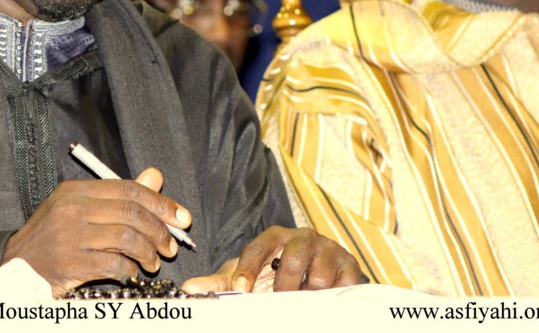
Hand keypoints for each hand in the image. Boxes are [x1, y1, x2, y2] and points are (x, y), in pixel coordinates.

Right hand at [3, 168, 191, 297]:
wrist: (18, 267)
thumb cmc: (52, 237)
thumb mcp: (80, 208)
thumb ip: (119, 194)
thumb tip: (155, 176)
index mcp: (75, 190)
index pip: (127, 188)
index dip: (159, 202)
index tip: (180, 217)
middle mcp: (72, 209)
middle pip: (130, 212)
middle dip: (159, 230)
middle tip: (170, 246)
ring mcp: (70, 236)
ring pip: (126, 237)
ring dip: (148, 252)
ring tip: (153, 262)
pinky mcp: (71, 263)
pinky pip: (114, 263)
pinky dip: (130, 269)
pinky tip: (133, 272)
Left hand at [181, 226, 363, 293]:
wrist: (319, 274)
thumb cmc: (276, 273)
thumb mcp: (249, 276)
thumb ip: (220, 283)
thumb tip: (189, 288)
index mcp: (275, 236)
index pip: (258, 248)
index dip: (248, 268)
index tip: (240, 289)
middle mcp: (303, 237)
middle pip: (292, 259)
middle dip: (282, 286)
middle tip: (277, 302)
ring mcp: (329, 249)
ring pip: (318, 276)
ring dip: (307, 295)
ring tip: (300, 302)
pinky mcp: (350, 265)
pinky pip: (343, 285)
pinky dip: (332, 297)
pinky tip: (323, 301)